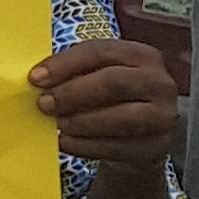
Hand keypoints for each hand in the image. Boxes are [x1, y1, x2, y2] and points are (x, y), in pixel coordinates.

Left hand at [33, 41, 179, 172]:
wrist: (137, 138)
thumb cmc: (109, 99)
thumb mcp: (97, 77)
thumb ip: (73, 73)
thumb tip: (37, 79)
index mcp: (141, 55)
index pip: (101, 51)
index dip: (66, 64)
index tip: (35, 78)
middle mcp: (159, 82)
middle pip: (114, 82)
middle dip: (73, 93)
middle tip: (44, 103)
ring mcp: (163, 115)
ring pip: (120, 118)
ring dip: (81, 122)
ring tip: (56, 124)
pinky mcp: (157, 146)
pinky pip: (118, 147)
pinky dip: (86, 146)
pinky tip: (66, 142)